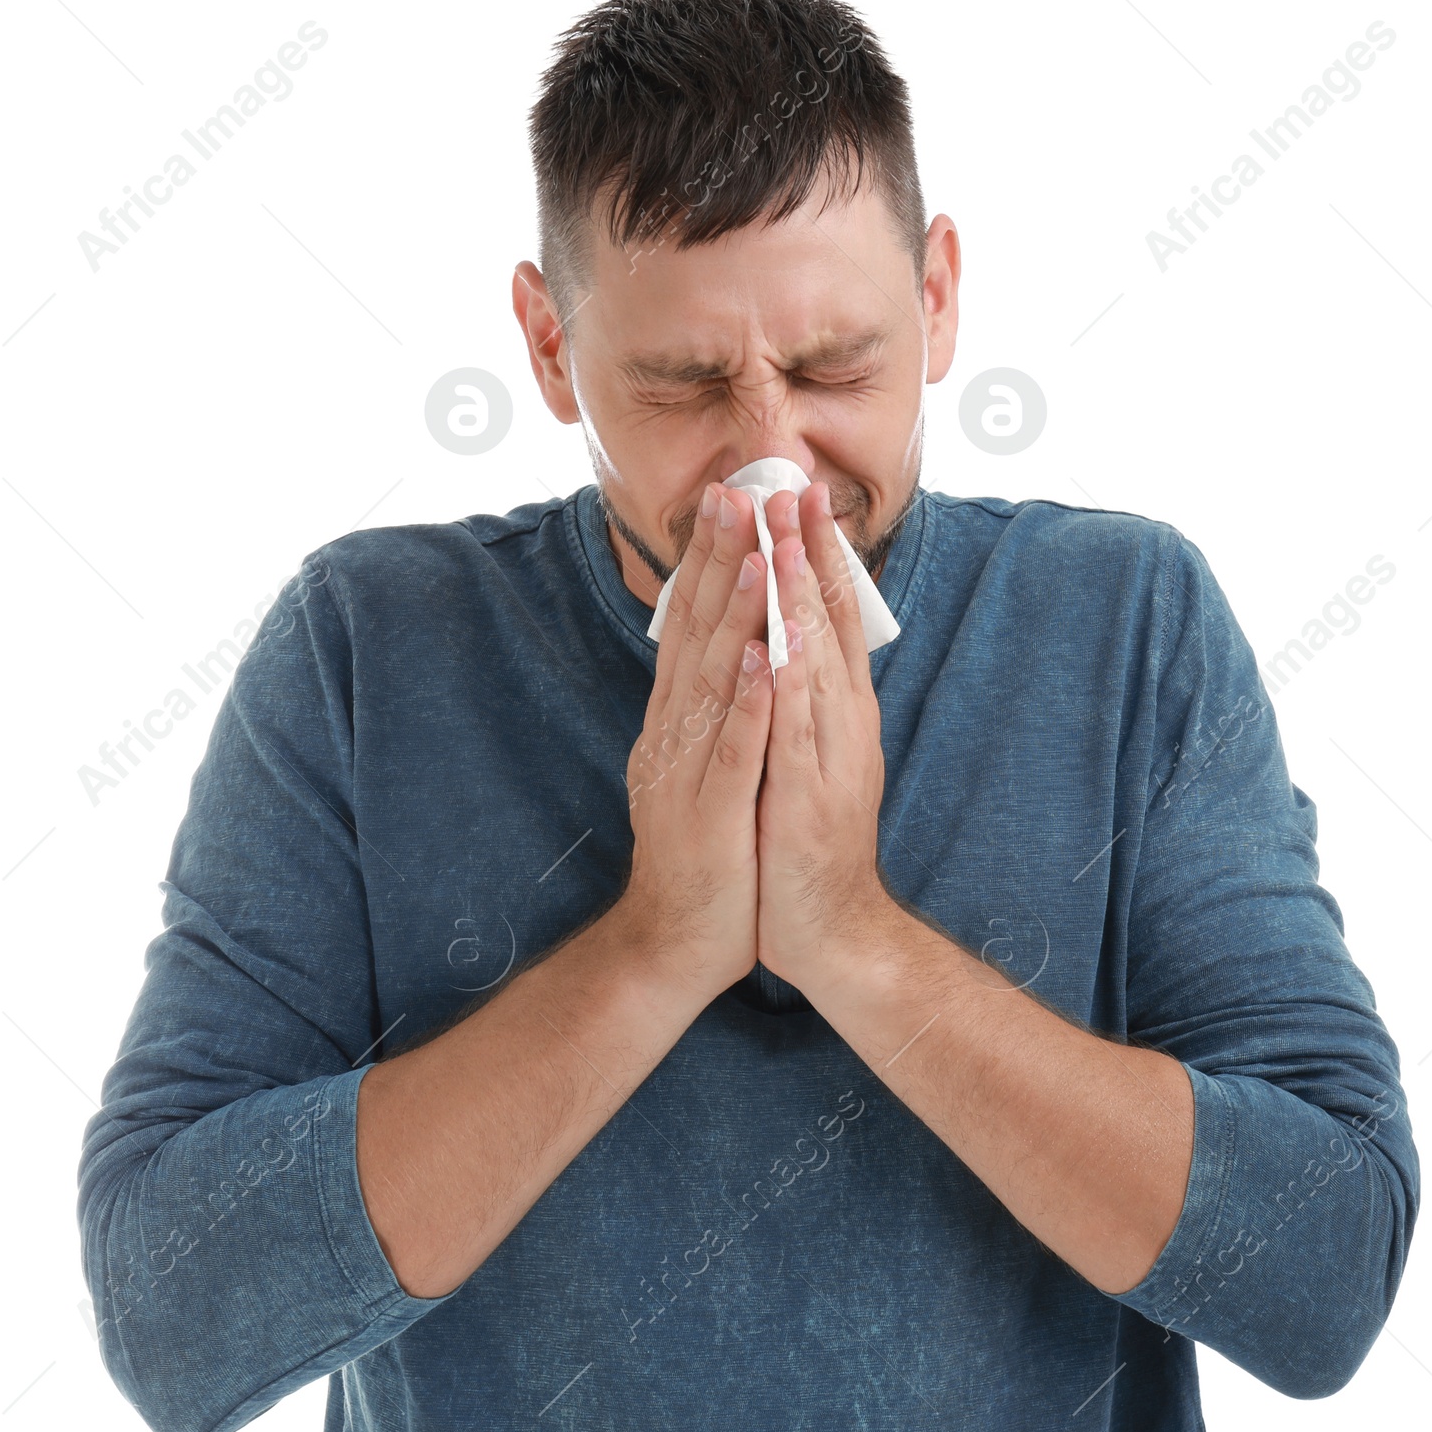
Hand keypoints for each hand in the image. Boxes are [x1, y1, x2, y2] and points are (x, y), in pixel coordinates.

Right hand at [621, 482, 774, 1002]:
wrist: (678, 937)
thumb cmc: (706, 847)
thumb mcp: (703, 761)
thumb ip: (711, 703)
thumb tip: (730, 640)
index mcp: (677, 718)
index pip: (692, 624)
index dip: (709, 560)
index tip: (729, 498)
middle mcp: (674, 732)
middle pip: (694, 634)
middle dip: (716, 562)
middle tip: (733, 494)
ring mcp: (687, 770)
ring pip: (711, 680)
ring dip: (732, 615)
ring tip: (753, 554)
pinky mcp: (708, 813)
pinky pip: (729, 750)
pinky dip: (743, 703)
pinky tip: (758, 658)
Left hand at [755, 481, 891, 990]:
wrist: (830, 927)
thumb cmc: (809, 837)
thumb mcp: (807, 751)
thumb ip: (805, 695)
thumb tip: (790, 637)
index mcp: (836, 708)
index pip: (827, 617)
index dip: (815, 554)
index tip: (800, 494)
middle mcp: (840, 721)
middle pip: (827, 626)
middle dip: (810, 555)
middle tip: (796, 486)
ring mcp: (827, 757)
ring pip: (814, 665)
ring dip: (800, 602)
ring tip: (787, 540)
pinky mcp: (806, 798)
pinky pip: (794, 734)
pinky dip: (788, 688)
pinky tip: (778, 646)